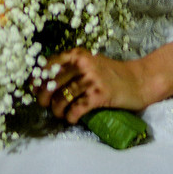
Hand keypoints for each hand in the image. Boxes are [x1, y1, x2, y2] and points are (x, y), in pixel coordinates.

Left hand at [35, 48, 149, 124]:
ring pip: (63, 98)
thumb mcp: (89, 63)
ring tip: (60, 114)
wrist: (138, 81)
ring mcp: (92, 79)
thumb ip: (71, 68)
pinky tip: (71, 119)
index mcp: (77, 55)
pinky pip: (77, 108)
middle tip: (46, 106)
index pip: (48, 66)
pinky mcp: (100, 95)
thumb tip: (45, 82)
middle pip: (52, 84)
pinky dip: (70, 116)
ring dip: (57, 110)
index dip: (37, 80)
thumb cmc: (111, 74)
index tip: (34, 90)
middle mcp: (83, 64)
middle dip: (44, 98)